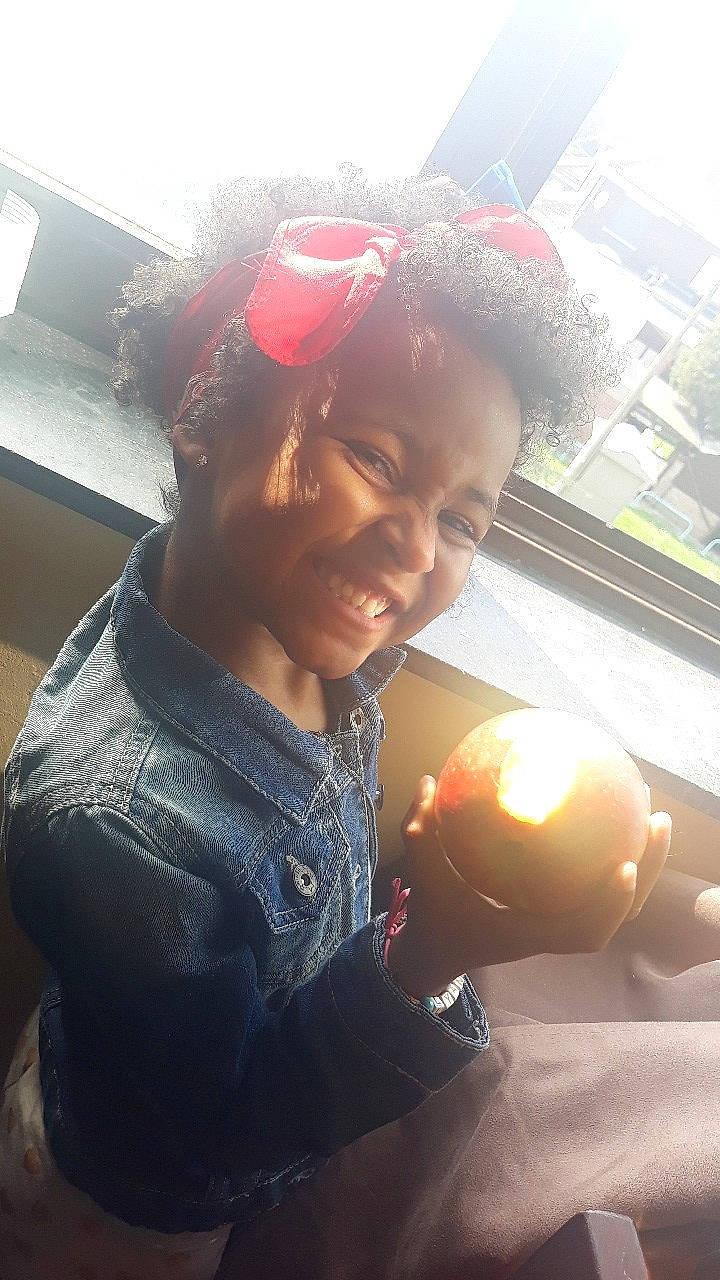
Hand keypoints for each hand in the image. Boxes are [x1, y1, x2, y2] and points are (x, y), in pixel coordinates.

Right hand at [387, 775, 671, 998]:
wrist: (442, 948)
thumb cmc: (438, 911)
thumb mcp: (422, 870)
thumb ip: (420, 828)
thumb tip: (428, 781)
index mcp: (530, 933)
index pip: (584, 930)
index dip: (610, 904)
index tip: (624, 866)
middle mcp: (556, 931)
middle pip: (620, 913)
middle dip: (648, 869)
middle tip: (657, 820)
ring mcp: (564, 922)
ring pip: (621, 903)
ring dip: (645, 863)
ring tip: (655, 815)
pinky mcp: (563, 910)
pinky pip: (601, 887)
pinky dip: (619, 859)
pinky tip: (619, 818)